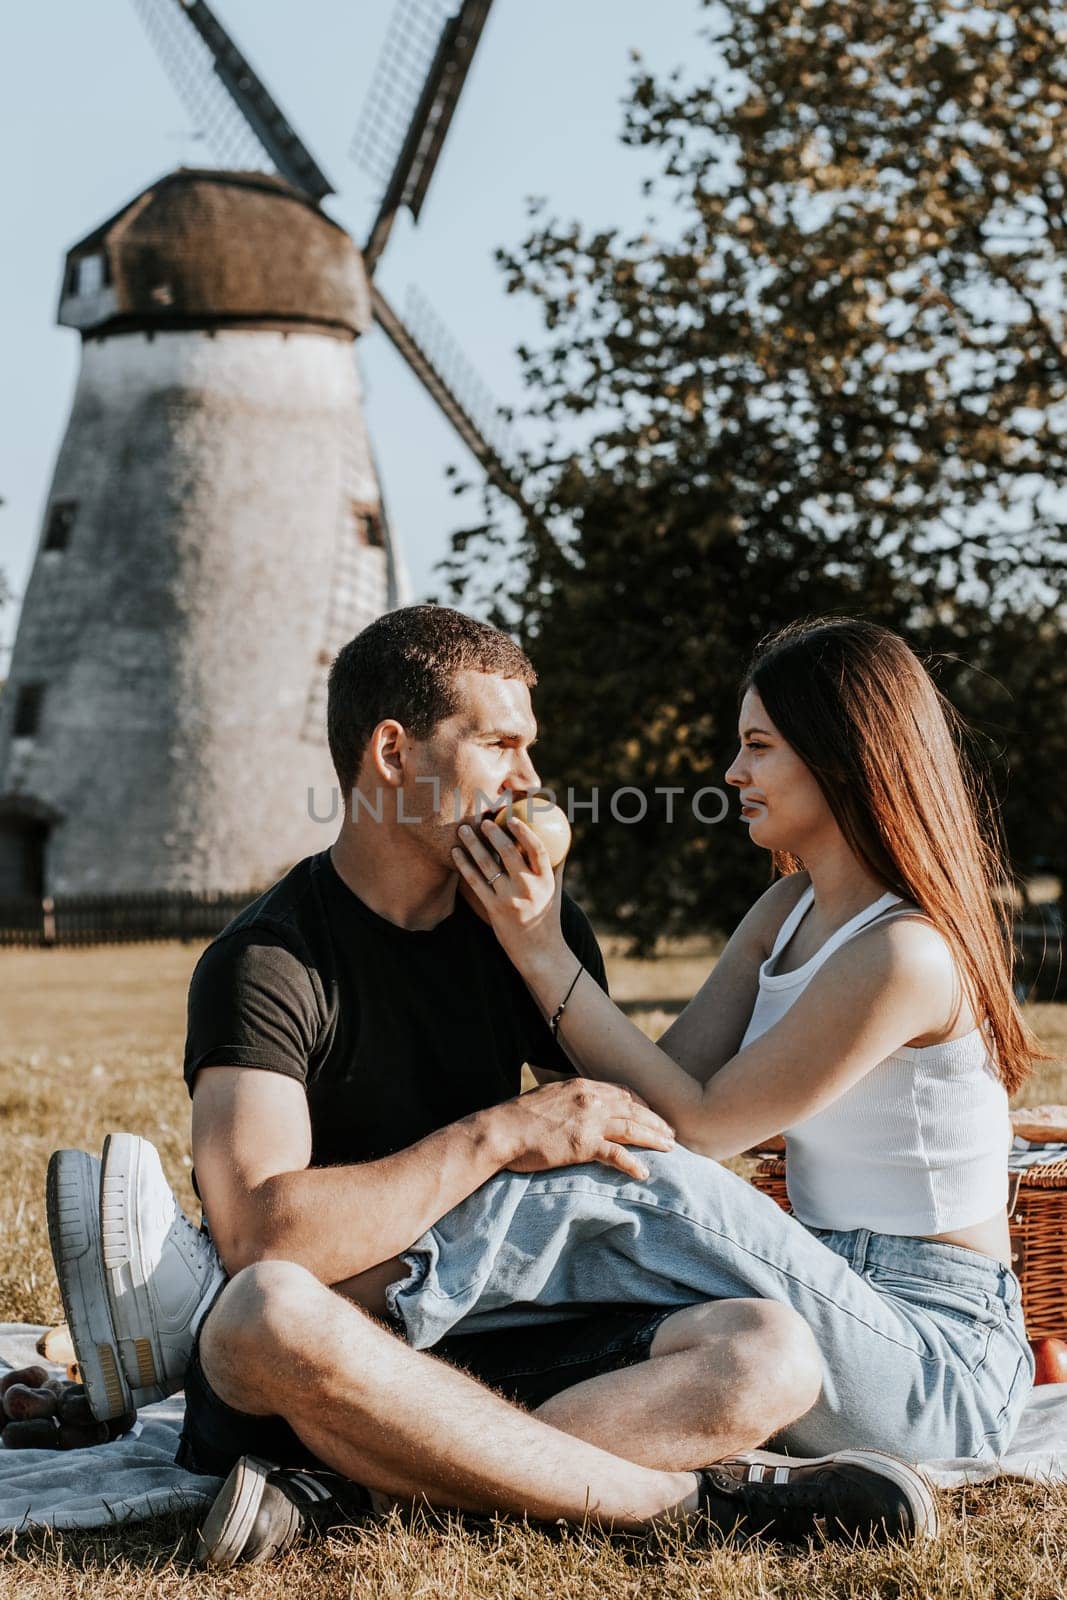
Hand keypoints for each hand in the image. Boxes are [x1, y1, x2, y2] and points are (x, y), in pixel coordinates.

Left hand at [452, 815, 563, 961]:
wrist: (539, 952)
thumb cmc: (548, 919)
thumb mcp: (555, 892)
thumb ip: (554, 868)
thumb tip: (558, 841)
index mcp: (546, 880)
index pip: (537, 849)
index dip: (525, 831)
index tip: (513, 818)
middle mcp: (529, 887)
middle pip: (509, 853)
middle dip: (494, 833)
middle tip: (483, 820)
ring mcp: (510, 898)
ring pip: (488, 865)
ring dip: (473, 844)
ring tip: (463, 830)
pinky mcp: (494, 909)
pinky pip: (476, 882)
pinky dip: (464, 865)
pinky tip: (456, 854)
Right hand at [498, 1078, 675, 1181]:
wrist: (500, 1130)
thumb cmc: (517, 1118)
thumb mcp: (546, 1097)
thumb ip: (567, 1099)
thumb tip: (574, 1108)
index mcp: (581, 1086)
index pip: (621, 1092)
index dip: (641, 1104)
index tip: (652, 1114)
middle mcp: (589, 1099)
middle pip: (633, 1108)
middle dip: (655, 1121)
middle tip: (671, 1133)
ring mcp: (588, 1121)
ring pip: (631, 1129)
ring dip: (653, 1138)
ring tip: (670, 1149)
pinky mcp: (582, 1145)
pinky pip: (616, 1155)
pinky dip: (632, 1163)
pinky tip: (643, 1173)